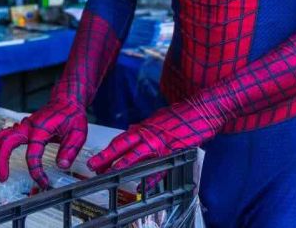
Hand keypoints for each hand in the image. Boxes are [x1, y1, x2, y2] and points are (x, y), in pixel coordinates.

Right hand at [0, 97, 87, 188]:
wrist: (66, 100)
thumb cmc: (71, 115)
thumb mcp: (78, 132)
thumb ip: (70, 149)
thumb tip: (61, 166)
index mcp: (41, 129)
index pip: (33, 154)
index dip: (36, 171)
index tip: (43, 182)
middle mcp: (28, 126)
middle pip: (7, 141)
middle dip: (1, 160)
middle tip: (1, 177)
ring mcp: (23, 126)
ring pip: (0, 136)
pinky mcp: (22, 127)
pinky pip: (4, 134)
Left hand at [87, 101, 218, 174]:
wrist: (202, 109)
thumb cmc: (182, 113)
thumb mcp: (159, 117)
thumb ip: (145, 125)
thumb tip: (133, 128)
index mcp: (144, 127)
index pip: (121, 140)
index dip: (108, 151)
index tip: (97, 160)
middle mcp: (148, 134)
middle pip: (122, 147)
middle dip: (106, 157)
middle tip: (93, 167)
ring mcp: (160, 142)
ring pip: (136, 156)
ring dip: (122, 166)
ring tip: (109, 175)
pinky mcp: (173, 150)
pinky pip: (160, 166)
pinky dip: (152, 177)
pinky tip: (144, 185)